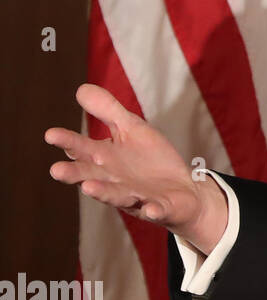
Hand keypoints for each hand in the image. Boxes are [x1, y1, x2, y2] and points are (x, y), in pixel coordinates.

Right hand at [45, 83, 228, 253]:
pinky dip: (153, 210)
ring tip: (89, 188)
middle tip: (56, 170)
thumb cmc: (150, 159)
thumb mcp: (132, 129)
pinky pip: (157, 210)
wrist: (183, 188)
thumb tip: (81, 89)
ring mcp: (136, 196)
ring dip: (103, 193)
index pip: (82, 149)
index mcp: (105, 160)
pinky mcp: (160, 208)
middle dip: (74, 174)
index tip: (51, 134)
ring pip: (116, 196)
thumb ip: (108, 111)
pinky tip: (151, 209)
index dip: (67, 142)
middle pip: (90, 176)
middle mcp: (114, 181)